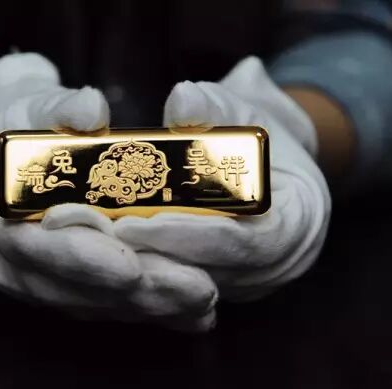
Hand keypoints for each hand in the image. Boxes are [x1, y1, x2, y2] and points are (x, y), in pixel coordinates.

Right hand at [0, 53, 216, 329]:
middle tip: (195, 290)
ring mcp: (25, 276)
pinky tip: (191, 315)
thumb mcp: (28, 103)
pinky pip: (99, 305)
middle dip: (131, 292)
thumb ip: (57, 108)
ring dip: (146, 305)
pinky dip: (145, 309)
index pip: (24, 243)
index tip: (130, 267)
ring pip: (87, 303)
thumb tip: (91, 110)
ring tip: (202, 302)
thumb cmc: (15, 124)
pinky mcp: (54, 286)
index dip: (77, 258)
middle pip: (65, 285)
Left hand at [114, 57, 331, 300]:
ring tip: (93, 244)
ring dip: (143, 265)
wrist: (273, 155)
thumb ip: (215, 106)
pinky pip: (183, 285)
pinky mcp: (223, 282)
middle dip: (154, 256)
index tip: (135, 223)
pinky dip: (147, 267)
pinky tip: (106, 251)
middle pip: (212, 273)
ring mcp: (250, 280)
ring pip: (192, 286)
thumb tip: (182, 100)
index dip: (189, 235)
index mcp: (298, 224)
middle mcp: (278, 264)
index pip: (244, 243)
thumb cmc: (260, 131)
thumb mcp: (244, 108)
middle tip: (97, 237)